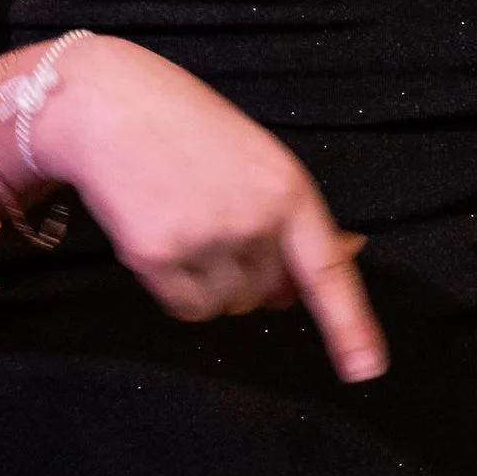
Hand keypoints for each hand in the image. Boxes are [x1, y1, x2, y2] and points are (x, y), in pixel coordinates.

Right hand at [31, 35, 387, 383]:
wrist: (109, 105)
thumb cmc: (188, 130)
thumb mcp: (257, 162)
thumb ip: (290, 221)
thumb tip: (320, 279)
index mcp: (289, 190)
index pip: (327, 269)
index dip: (351, 326)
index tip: (367, 369)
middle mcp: (254, 220)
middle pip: (270, 293)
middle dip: (251, 274)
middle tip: (215, 219)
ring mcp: (205, 240)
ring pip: (228, 306)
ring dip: (212, 282)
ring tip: (185, 221)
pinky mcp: (157, 256)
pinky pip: (187, 308)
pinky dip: (178, 289)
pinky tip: (163, 239)